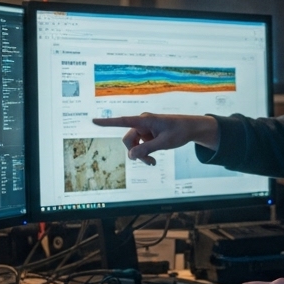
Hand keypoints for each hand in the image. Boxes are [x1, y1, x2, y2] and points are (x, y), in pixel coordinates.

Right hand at [91, 113, 218, 164]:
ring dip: (141, 155)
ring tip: (153, 163)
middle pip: (128, 140)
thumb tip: (131, 156)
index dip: (107, 123)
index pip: (123, 121)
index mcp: (145, 120)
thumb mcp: (164, 143)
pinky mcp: (146, 134)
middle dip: (135, 153)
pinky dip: (145, 154)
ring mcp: (143, 129)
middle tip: (150, 162)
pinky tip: (153, 159)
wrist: (190, 129)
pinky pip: (139, 146)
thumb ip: (147, 149)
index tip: (93, 121)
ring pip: (133, 145)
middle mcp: (141, 123)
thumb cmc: (179, 132)